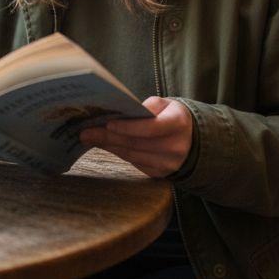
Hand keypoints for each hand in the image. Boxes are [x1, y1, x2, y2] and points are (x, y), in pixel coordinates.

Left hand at [79, 96, 193, 177]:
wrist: (193, 141)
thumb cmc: (173, 117)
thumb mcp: (167, 104)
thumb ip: (148, 106)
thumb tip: (121, 112)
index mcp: (178, 124)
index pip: (151, 128)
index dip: (128, 127)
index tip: (107, 123)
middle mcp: (175, 147)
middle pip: (136, 144)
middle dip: (108, 137)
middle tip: (85, 132)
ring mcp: (167, 164)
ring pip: (131, 155)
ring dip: (108, 146)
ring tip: (89, 137)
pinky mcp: (159, 174)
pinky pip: (133, 162)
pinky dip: (118, 153)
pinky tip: (105, 145)